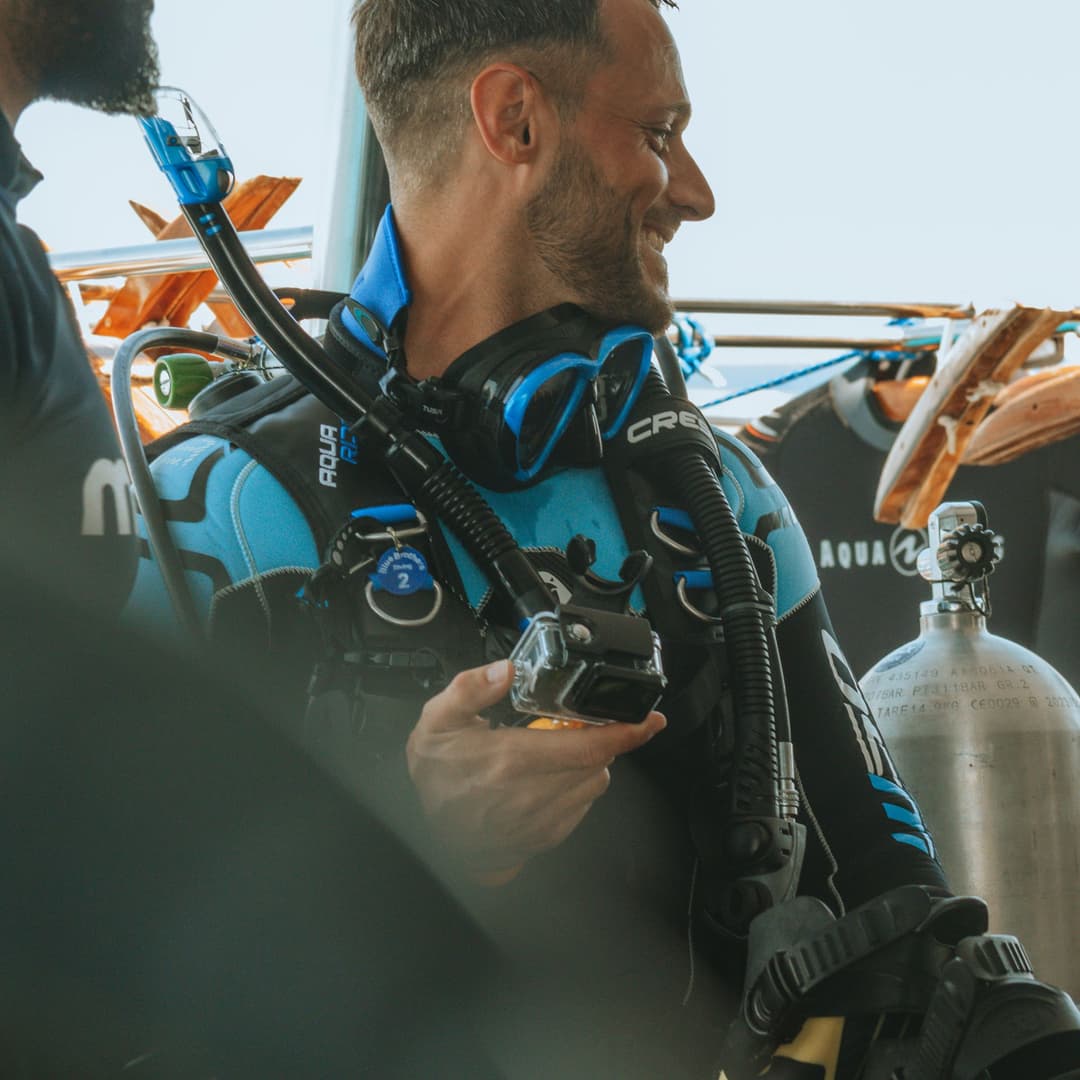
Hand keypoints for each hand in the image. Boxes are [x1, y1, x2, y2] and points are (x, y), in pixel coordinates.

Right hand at [406, 659, 665, 877]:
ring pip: (596, 783)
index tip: (651, 719)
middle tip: (580, 723)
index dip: (627, 732)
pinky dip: (578, 786)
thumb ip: (469, 688)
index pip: (589, 746)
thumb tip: (505, 670)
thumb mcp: (436, 722)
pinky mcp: (548, 836)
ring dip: (589, 762)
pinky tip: (549, 776)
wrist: (432, 838)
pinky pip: (583, 805)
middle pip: (599, 762)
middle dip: (602, 738)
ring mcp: (544, 819)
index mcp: (513, 760)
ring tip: (557, 750)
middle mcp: (534, 793)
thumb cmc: (437, 778)